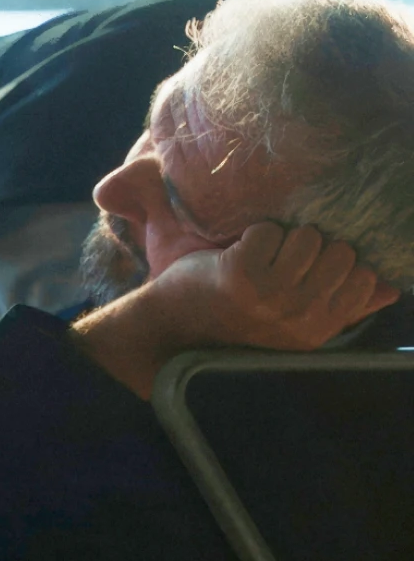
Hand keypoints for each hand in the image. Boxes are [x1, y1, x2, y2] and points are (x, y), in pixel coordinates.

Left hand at [74, 221, 400, 393]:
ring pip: (308, 237)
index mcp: (318, 330)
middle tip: (279, 261)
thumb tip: (388, 288)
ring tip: (260, 258)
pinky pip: (270, 230)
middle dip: (312, 247)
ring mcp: (270, 297)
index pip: (364, 278)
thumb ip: (343, 306)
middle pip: (340, 252)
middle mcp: (299, 318)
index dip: (337, 263)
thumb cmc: (237, 320)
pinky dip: (254, 233)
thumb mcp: (294, 322)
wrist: (170, 329)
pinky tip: (237, 254)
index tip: (308, 269)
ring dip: (284, 237)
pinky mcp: (240, 274)